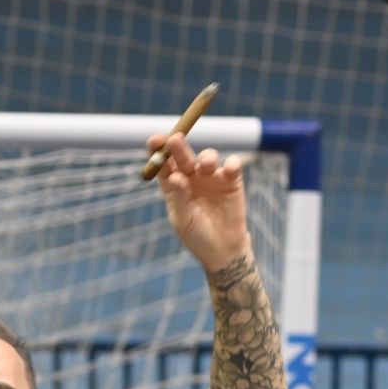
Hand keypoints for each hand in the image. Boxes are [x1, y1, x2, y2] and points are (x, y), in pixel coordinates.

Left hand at [148, 132, 251, 273]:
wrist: (222, 249)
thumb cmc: (196, 235)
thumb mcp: (183, 219)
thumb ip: (179, 197)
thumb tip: (174, 175)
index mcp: (173, 186)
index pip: (163, 165)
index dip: (158, 151)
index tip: (155, 140)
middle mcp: (191, 178)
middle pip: (183, 157)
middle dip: (179, 147)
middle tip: (175, 138)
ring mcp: (211, 177)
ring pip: (208, 157)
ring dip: (207, 157)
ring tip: (206, 165)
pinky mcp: (231, 181)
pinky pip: (232, 165)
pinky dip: (232, 164)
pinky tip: (230, 168)